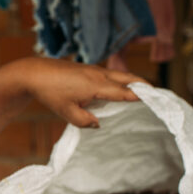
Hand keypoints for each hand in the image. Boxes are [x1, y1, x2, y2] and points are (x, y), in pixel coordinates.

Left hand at [15, 57, 147, 127]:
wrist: (35, 73)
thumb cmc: (50, 93)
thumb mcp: (66, 112)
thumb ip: (84, 121)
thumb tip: (98, 124)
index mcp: (96, 85)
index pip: (123, 92)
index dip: (139, 97)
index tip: (155, 101)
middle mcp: (98, 74)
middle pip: (127, 78)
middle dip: (143, 84)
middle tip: (158, 93)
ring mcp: (93, 69)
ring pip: (119, 74)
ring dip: (132, 80)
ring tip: (145, 90)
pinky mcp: (87, 69)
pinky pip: (110, 74)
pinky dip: (120, 79)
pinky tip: (120, 87)